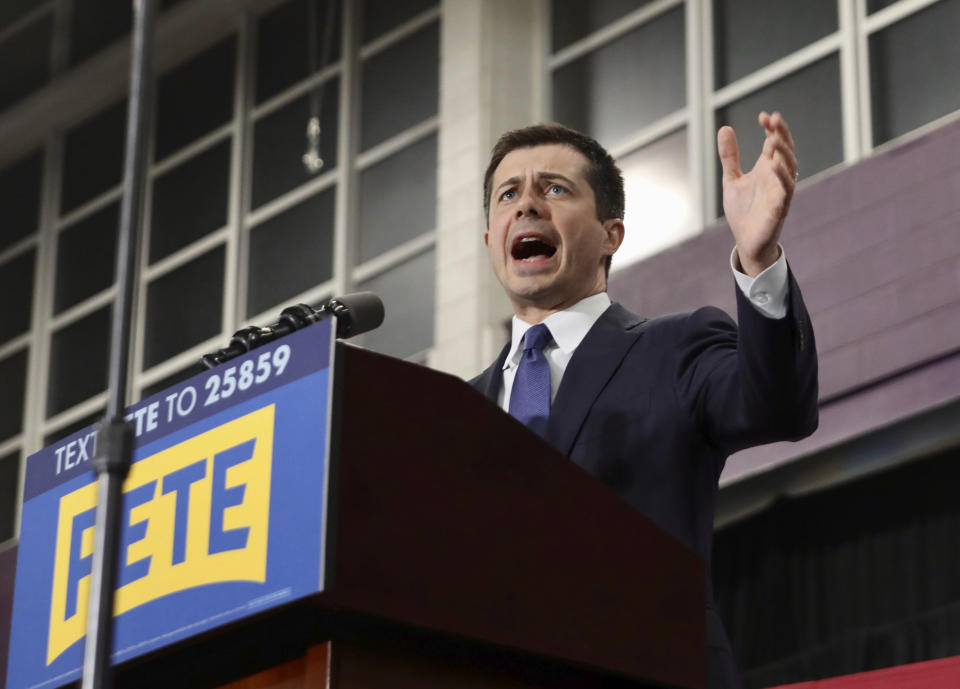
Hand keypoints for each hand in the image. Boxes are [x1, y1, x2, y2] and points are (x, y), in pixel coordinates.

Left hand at [717, 111, 797, 276]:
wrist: (746, 242)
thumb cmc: (743, 211)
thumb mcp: (732, 180)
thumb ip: (730, 156)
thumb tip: (725, 128)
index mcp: (767, 168)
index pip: (774, 142)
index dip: (771, 128)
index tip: (763, 116)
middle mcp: (777, 177)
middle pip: (785, 150)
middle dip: (781, 134)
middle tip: (773, 119)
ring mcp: (780, 191)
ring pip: (790, 167)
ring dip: (783, 152)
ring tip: (773, 138)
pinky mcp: (780, 208)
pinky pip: (786, 190)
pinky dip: (782, 177)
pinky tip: (774, 164)